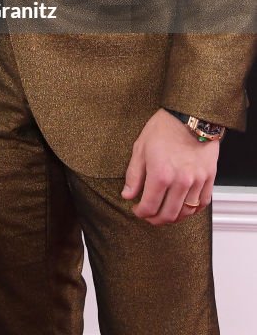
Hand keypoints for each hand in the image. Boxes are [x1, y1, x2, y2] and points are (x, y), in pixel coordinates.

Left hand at [121, 108, 218, 224]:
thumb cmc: (164, 128)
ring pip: (186, 212)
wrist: (189, 116)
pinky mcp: (209, 178)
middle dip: (155, 220)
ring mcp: (197, 181)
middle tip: (149, 216)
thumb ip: (134, 175)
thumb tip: (127, 195)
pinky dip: (192, 210)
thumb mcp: (140, 148)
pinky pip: (202, 203)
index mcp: (160, 174)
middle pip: (168, 215)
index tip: (137, 210)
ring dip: (174, 218)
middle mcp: (180, 181)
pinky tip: (183, 207)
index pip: (149, 206)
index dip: (140, 213)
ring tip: (165, 213)